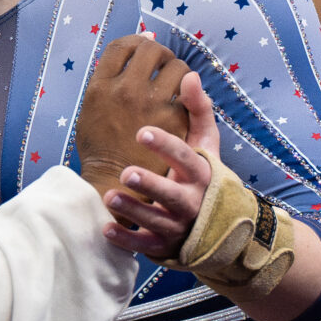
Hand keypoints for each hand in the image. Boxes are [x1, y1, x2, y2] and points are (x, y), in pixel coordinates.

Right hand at [75, 35, 189, 198]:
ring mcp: (150, 104)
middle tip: (161, 64)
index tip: (142, 49)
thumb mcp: (92, 108)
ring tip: (174, 82)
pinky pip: (186, 91)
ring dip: (177, 69)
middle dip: (159, 52)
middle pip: (150, 49)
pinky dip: (186, 91)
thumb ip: (110, 78)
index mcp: (101, 86)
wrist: (114, 182)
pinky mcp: (172, 120)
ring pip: (175, 66)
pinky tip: (181, 101)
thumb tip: (142, 38)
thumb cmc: (101, 145)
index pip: (122, 46)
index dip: (136, 42)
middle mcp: (125, 91)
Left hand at [104, 71, 218, 257]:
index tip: (141, 131)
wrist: (214, 225)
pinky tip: (105, 228)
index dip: (165, 145)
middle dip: (150, 184)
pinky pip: (143, 246)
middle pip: (172, 194)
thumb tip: (188, 74)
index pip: (185, 158)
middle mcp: (191, 201)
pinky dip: (126, 240)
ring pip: (155, 221)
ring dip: (132, 210)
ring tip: (108, 195)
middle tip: (125, 172)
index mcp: (201, 173)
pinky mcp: (163, 246)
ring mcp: (178, 226)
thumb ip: (197, 110)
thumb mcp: (206, 145)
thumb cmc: (203, 175)